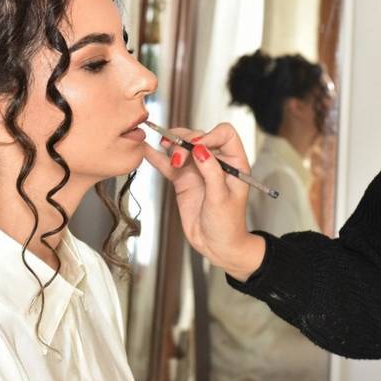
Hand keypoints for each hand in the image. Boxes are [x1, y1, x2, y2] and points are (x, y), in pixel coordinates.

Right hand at [142, 122, 265, 279]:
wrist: (216, 246)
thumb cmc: (228, 225)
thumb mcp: (221, 199)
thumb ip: (211, 172)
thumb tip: (200, 149)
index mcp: (234, 163)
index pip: (224, 134)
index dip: (210, 135)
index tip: (196, 146)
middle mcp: (215, 162)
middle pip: (199, 137)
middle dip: (186, 142)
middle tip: (177, 158)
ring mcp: (197, 169)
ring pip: (182, 146)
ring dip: (172, 144)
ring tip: (163, 148)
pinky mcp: (182, 179)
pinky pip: (168, 164)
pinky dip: (157, 157)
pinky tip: (147, 150)